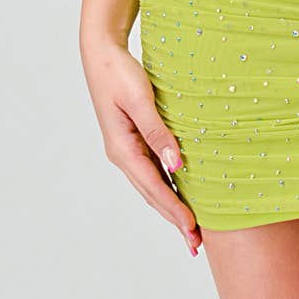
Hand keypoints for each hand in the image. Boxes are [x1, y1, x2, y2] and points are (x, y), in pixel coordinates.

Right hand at [81, 36, 201, 255]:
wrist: (102, 54)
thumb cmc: (120, 73)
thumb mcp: (140, 100)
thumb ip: (158, 132)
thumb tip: (176, 165)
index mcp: (122, 149)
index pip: (154, 187)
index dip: (174, 210)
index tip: (193, 229)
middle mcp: (122, 154)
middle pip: (152, 194)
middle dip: (174, 218)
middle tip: (196, 244)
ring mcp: (126, 148)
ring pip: (152, 184)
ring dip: (171, 205)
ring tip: (191, 227)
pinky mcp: (132, 139)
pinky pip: (152, 169)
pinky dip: (167, 185)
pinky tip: (180, 192)